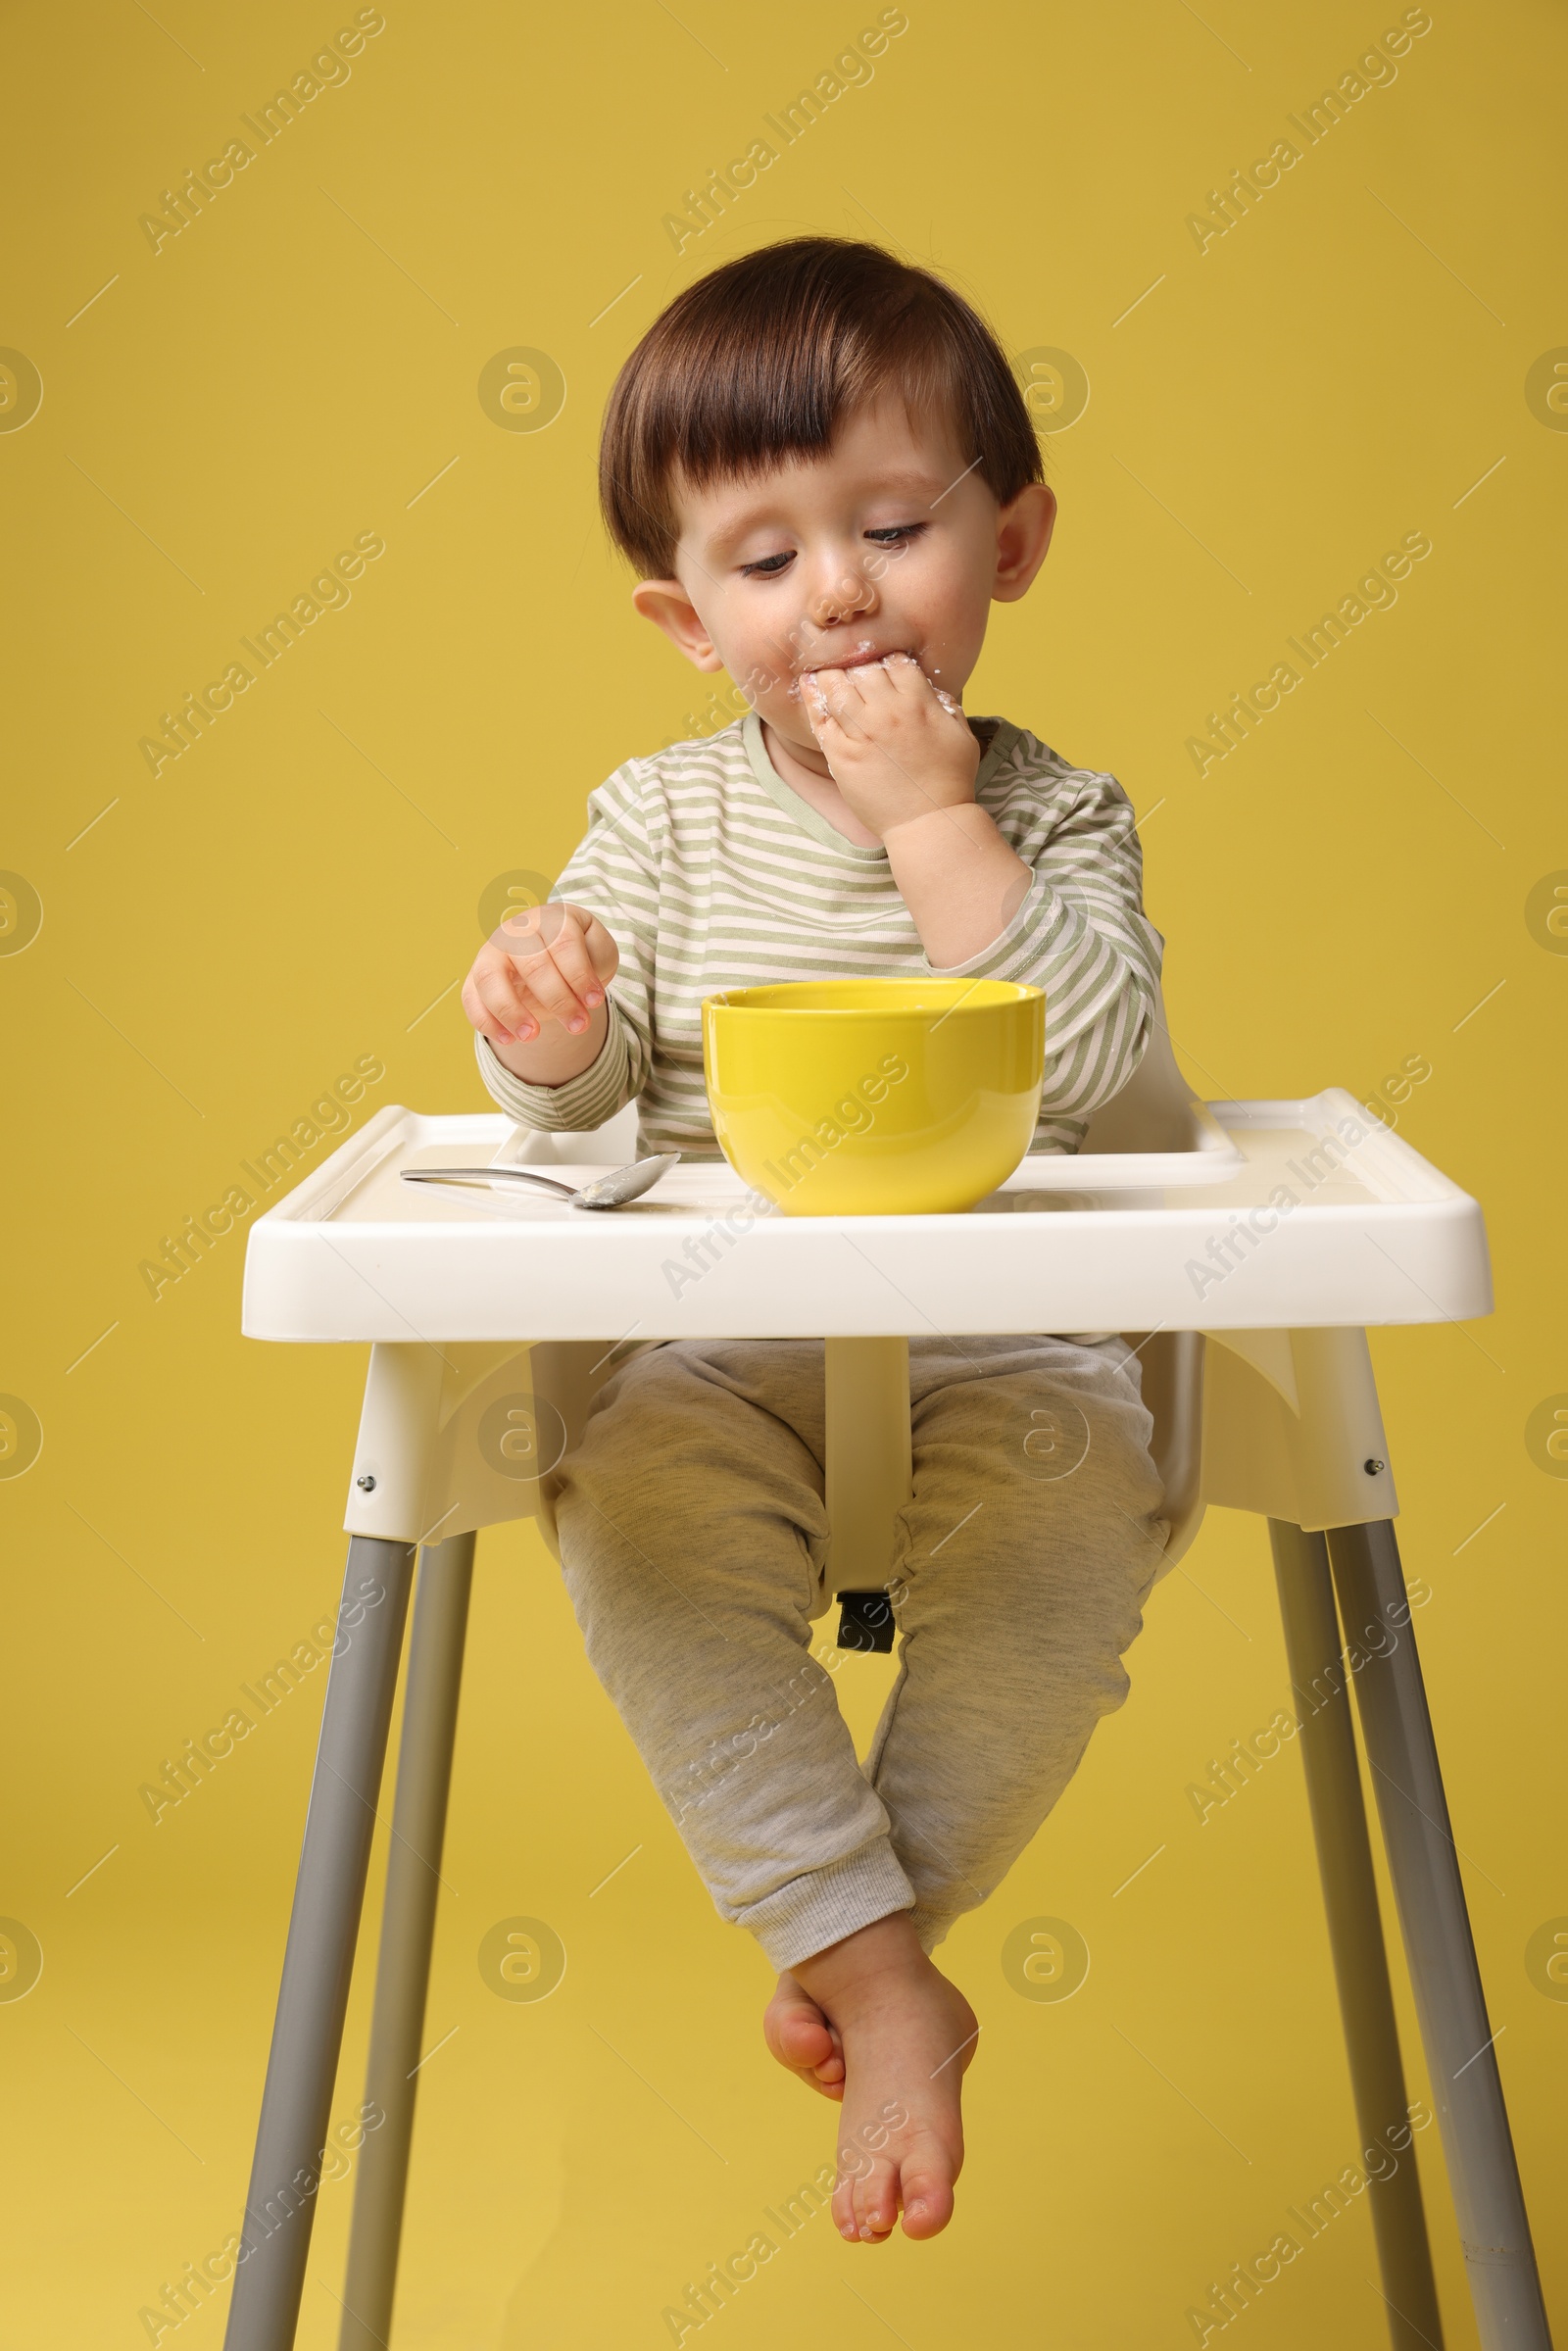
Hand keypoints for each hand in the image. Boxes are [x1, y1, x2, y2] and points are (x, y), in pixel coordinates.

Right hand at [462, 900, 618, 1047]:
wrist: (553, 954)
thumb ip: (595, 960)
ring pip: (490, 978)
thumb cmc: (579, 950)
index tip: (596, 1002)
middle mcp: (515, 932)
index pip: (563, 943)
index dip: (580, 975)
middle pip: (531, 963)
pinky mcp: (476, 977)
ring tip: (532, 1037)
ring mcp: (491, 952)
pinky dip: (485, 1021)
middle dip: (558, 999)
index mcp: (549, 919)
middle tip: (578, 1026)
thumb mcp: (598, 948)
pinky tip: (509, 1040)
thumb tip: (583, 988)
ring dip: (510, 1011)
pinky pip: (470, 998)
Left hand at [801, 653, 979, 838]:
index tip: (879, 664)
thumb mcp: (960, 733)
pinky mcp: (840, 754)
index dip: (886, 659)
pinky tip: (808, 684)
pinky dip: (812, 697)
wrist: (929, 822)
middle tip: (848, 662)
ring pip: (836, 686)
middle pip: (862, 668)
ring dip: (829, 673)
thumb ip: (944, 704)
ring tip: (824, 668)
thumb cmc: (950, 780)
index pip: (894, 661)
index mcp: (918, 702)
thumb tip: (927, 687)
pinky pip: (820, 718)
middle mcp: (888, 712)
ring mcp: (862, 733)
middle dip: (855, 661)